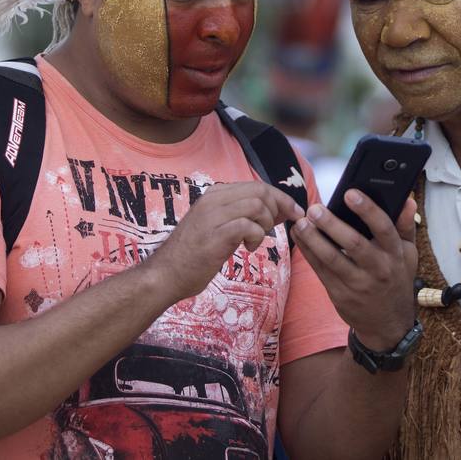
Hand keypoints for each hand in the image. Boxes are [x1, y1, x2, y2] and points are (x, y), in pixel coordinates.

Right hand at [148, 181, 303, 300]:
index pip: (256, 185)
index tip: (294, 211)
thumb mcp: (218, 226)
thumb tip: (278, 210)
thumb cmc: (194, 254)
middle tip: (282, 226)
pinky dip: (256, 236)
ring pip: (256, 205)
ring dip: (266, 223)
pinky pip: (247, 225)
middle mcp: (212, 200)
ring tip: (257, 239)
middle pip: (260, 191)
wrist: (165, 275)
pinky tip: (248, 248)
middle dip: (280, 207)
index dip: (280, 197)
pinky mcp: (214, 235)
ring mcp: (212, 216)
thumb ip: (242, 214)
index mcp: (214, 194)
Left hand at [293, 190, 417, 351]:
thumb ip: (405, 225)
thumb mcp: (408, 254)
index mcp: (395, 254)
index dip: (367, 210)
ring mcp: (357, 283)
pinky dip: (308, 252)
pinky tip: (299, 236)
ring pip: (332, 259)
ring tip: (301, 223)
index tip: (350, 193)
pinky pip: (321, 270)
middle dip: (332, 225)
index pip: (383, 228)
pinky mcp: (339, 294)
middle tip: (315, 208)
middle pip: (354, 244)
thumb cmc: (397, 279)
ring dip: (314, 240)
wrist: (388, 324)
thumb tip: (407, 198)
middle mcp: (377, 269)